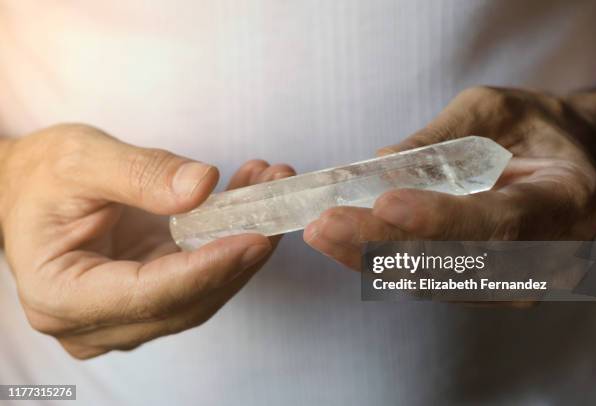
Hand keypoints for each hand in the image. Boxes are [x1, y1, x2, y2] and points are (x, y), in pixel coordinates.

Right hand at [0, 124, 293, 358]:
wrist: (28, 189)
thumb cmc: (41, 177)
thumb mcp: (81, 159)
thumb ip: (141, 173)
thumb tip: (202, 186)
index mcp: (62, 296)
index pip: (150, 293)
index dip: (208, 268)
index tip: (256, 238)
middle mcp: (96, 320)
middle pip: (186, 301)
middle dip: (239, 255)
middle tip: (278, 204)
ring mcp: (126, 313)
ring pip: (202, 292)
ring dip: (243, 246)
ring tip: (271, 190)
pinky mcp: (150, 297)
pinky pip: (200, 276)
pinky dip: (229, 241)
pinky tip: (251, 199)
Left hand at [304, 86, 595, 270]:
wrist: (567, 166)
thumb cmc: (535, 131)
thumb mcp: (495, 111)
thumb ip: (442, 138)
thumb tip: (379, 165)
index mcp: (563, 203)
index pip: (498, 223)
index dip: (439, 218)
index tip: (385, 204)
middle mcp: (542, 257)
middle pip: (454, 263)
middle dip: (382, 244)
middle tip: (326, 224)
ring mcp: (511, 282)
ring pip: (431, 281)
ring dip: (370, 259)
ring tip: (321, 232)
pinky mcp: (479, 287)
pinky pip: (425, 281)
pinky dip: (379, 264)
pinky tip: (341, 244)